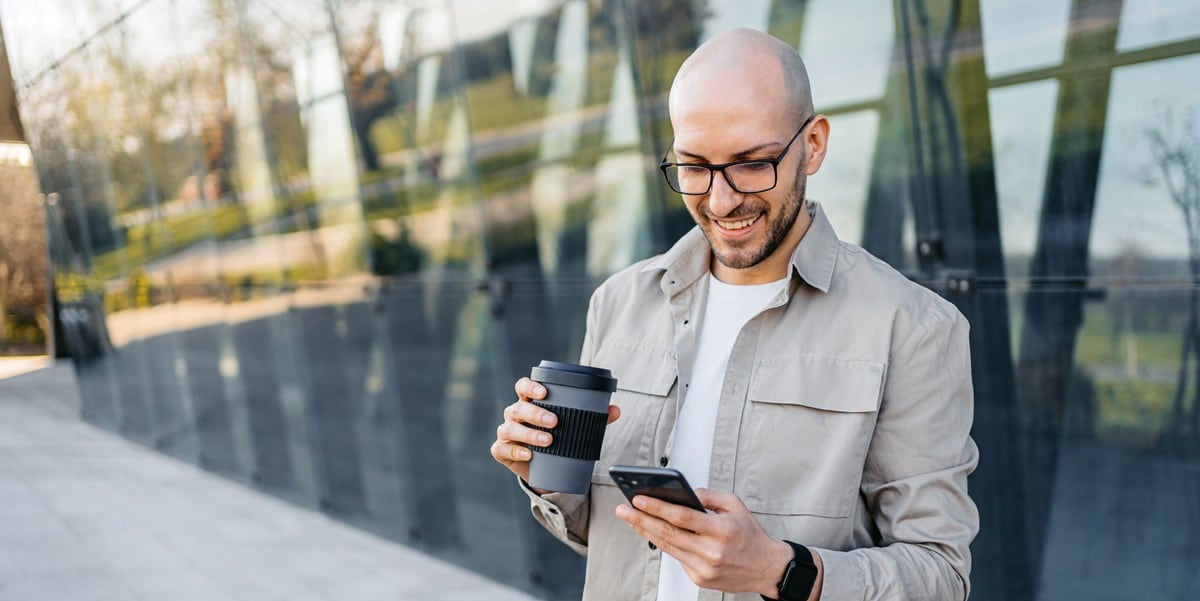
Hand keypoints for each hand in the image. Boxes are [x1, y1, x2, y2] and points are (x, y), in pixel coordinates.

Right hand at [491, 377, 620, 491]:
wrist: (546, 468)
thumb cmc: (558, 436)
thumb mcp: (575, 426)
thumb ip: (595, 417)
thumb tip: (615, 409)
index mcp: (529, 402)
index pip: (523, 387)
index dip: (530, 387)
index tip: (544, 392)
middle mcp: (515, 414)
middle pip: (518, 408)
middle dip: (535, 414)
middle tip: (555, 422)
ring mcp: (507, 431)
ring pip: (511, 428)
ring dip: (529, 434)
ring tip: (549, 440)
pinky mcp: (502, 450)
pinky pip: (503, 449)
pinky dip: (515, 451)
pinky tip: (528, 454)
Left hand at [615, 488, 804, 596]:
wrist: (766, 568)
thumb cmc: (751, 536)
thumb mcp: (736, 506)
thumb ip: (709, 496)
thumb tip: (685, 493)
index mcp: (721, 530)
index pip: (682, 517)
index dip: (657, 507)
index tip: (639, 499)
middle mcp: (711, 551)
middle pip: (668, 533)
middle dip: (641, 520)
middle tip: (623, 510)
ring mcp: (704, 568)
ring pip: (668, 547)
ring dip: (646, 531)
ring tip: (631, 519)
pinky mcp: (700, 578)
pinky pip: (677, 558)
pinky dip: (664, 544)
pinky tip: (652, 532)